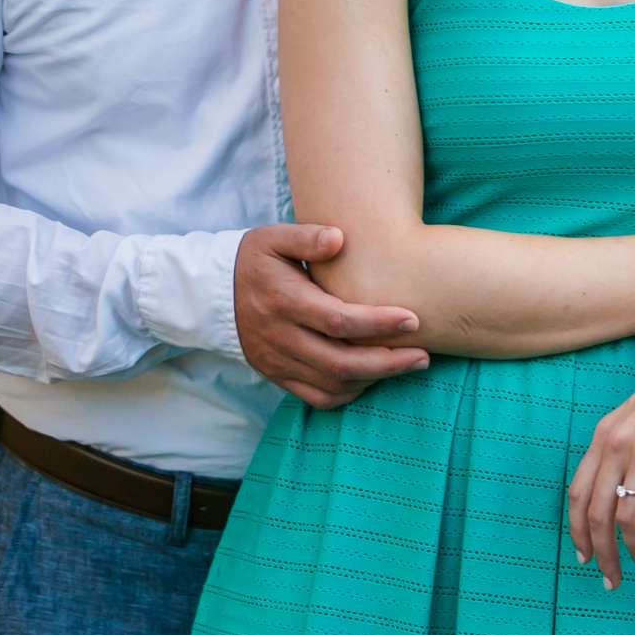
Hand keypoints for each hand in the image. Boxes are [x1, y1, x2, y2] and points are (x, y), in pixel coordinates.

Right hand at [234, 224, 429, 409]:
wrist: (211, 296)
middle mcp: (280, 337)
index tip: (413, 320)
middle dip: (387, 362)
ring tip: (407, 365)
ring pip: (332, 384)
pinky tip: (372, 379)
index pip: (337, 320)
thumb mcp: (273, 238)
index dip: (378, 324)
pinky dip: (348, 393)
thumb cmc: (252, 261)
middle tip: (423, 355)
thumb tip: (338, 239)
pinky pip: (316, 397)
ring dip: (373, 379)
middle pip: (340, 362)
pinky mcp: (276, 375)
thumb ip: (306, 237)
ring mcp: (277, 361)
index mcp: (284, 301)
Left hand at [567, 319, 634, 589]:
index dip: (578, 529)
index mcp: (604, 435)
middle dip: (600, 553)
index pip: (577, 493)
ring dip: (628, 554)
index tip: (585, 556)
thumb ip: (628, 445)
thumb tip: (626, 483)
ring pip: (622, 517)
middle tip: (609, 581)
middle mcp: (615, 445)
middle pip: (594, 512)